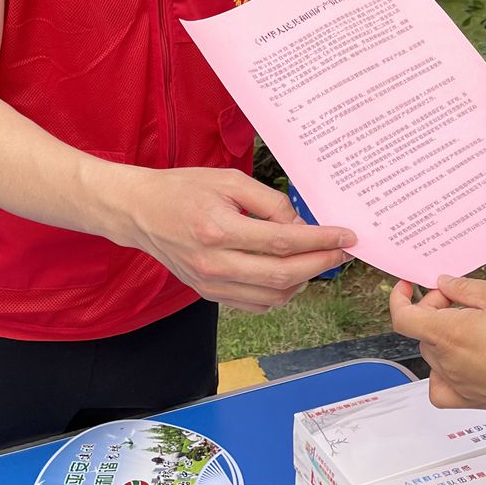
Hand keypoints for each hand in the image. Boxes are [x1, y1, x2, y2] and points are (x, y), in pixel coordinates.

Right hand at [113, 166, 353, 312]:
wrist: (139, 211)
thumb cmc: (184, 189)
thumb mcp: (229, 180)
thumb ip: (268, 201)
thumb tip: (300, 224)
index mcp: (218, 228)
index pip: (282, 241)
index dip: (319, 241)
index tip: (345, 237)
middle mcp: (214, 263)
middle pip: (282, 275)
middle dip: (320, 264)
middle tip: (342, 253)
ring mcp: (210, 283)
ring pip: (272, 296)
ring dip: (303, 281)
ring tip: (316, 260)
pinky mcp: (208, 294)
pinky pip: (254, 304)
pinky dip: (279, 293)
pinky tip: (289, 274)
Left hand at [390, 275, 485, 414]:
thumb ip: (464, 287)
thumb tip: (443, 283)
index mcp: (449, 333)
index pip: (404, 317)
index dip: (400, 298)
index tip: (408, 286)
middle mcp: (447, 361)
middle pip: (424, 331)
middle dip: (437, 309)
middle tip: (465, 301)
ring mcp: (457, 383)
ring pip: (434, 355)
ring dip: (443, 336)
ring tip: (474, 327)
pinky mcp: (470, 400)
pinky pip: (440, 389)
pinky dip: (440, 373)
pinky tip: (458, 362)